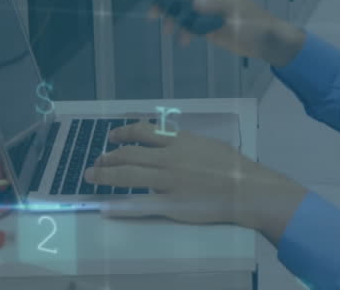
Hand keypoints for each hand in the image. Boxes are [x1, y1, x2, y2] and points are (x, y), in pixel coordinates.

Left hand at [83, 120, 306, 238]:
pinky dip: (120, 206)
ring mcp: (168, 181)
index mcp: (179, 141)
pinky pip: (141, 204)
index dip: (123, 133)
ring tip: (93, 176)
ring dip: (106, 175)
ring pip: (128, 175)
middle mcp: (169, 158)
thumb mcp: (207, 144)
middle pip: (129, 154)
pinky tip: (106, 207)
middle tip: (97, 161)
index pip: (143, 132)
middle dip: (108, 157)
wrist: (246, 189)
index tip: (112, 137)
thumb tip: (168, 145)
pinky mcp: (171, 204)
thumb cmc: (233, 166)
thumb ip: (185, 144)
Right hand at [151, 0, 304, 66]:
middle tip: (153, 14)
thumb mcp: (238, 14)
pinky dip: (185, 32)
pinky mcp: (212, 29)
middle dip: (168, 3)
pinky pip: (193, 27)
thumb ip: (219, 7)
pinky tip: (183, 42)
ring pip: (186, 13)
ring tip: (167, 31)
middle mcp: (212, 1)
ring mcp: (211, 16)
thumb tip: (196, 2)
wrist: (269, 43)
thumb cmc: (257, 25)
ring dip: (174, 20)